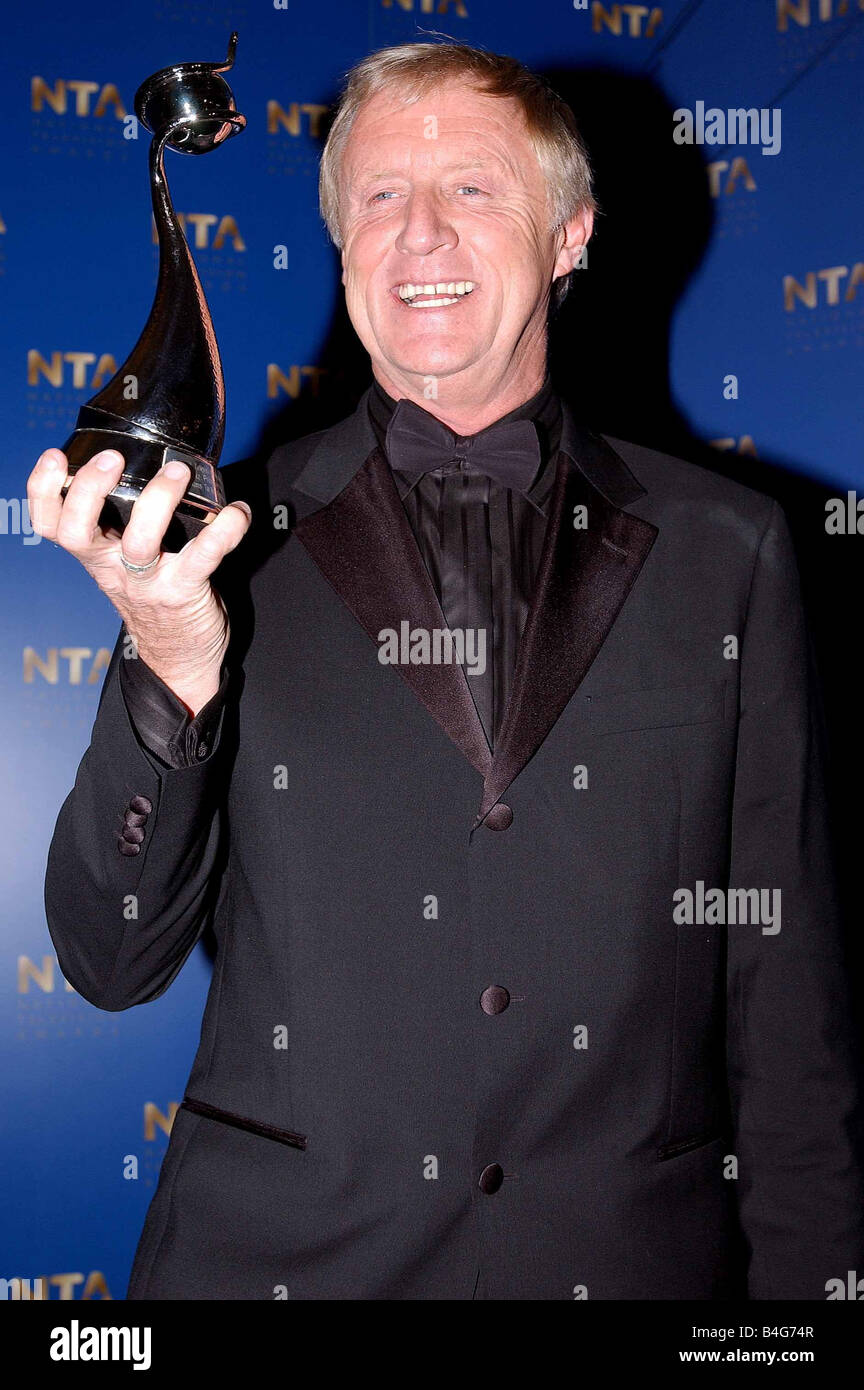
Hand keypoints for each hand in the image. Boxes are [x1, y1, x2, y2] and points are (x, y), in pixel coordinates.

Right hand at [27, 447, 250, 713]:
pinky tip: (239, 511)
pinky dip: (226, 529)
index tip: (56, 458)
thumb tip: (144, 463)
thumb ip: (121, 523)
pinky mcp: (185, 591)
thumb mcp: (123, 562)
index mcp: (96, 555)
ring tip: (178, 472)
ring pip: (139, 542)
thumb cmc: (154, 597)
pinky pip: (204, 556)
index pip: (52, 525)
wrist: (178, 656)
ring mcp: (148, 582)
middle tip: (112, 458)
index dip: (43, 491)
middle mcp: (114, 568)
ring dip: (158, 501)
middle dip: (89, 490)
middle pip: (79, 532)